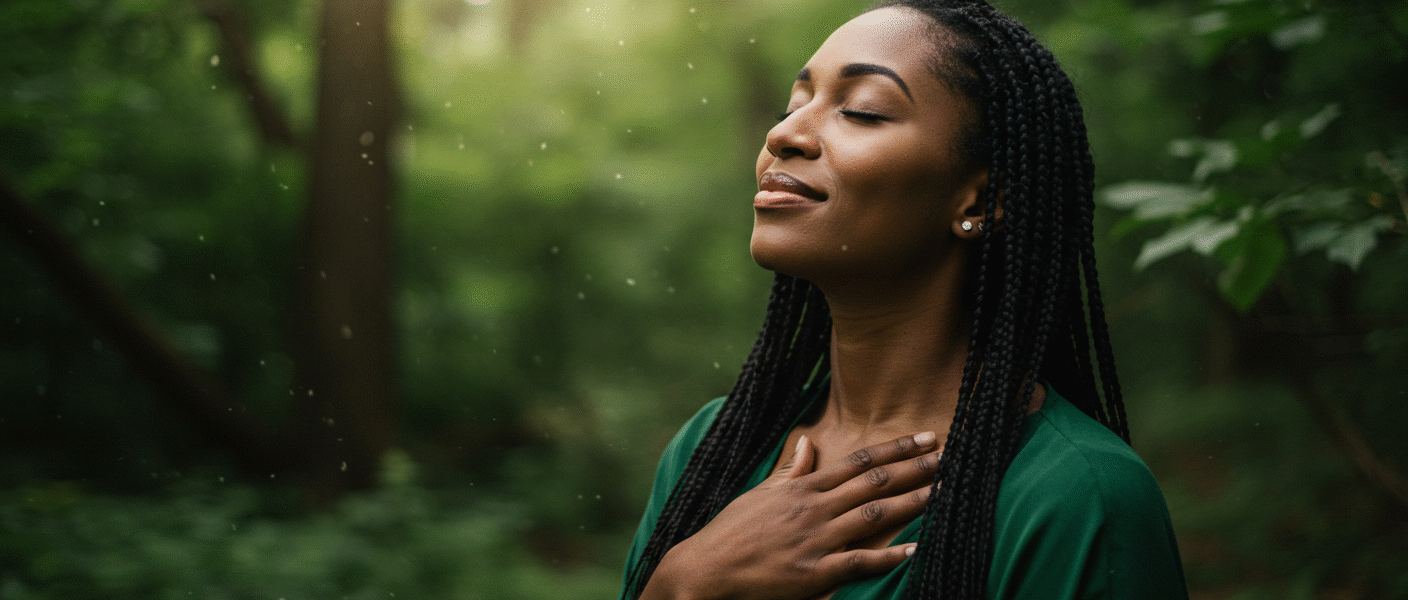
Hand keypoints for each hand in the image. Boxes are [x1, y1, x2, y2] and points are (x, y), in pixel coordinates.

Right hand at [640, 432, 940, 599]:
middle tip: (947, 455)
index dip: (895, 449)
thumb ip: (791, 469)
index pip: (859, 462)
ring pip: (874, 516)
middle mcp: (814, 508)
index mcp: (803, 488)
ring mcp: (816, 539)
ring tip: (942, 491)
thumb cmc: (732, 532)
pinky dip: (889, 555)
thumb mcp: (761, 494)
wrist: (707, 568)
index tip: (923, 439)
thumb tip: (808, 442)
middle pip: (874, 483)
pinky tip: (916, 548)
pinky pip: (860, 562)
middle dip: (914, 468)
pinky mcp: (815, 573)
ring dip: (911, 502)